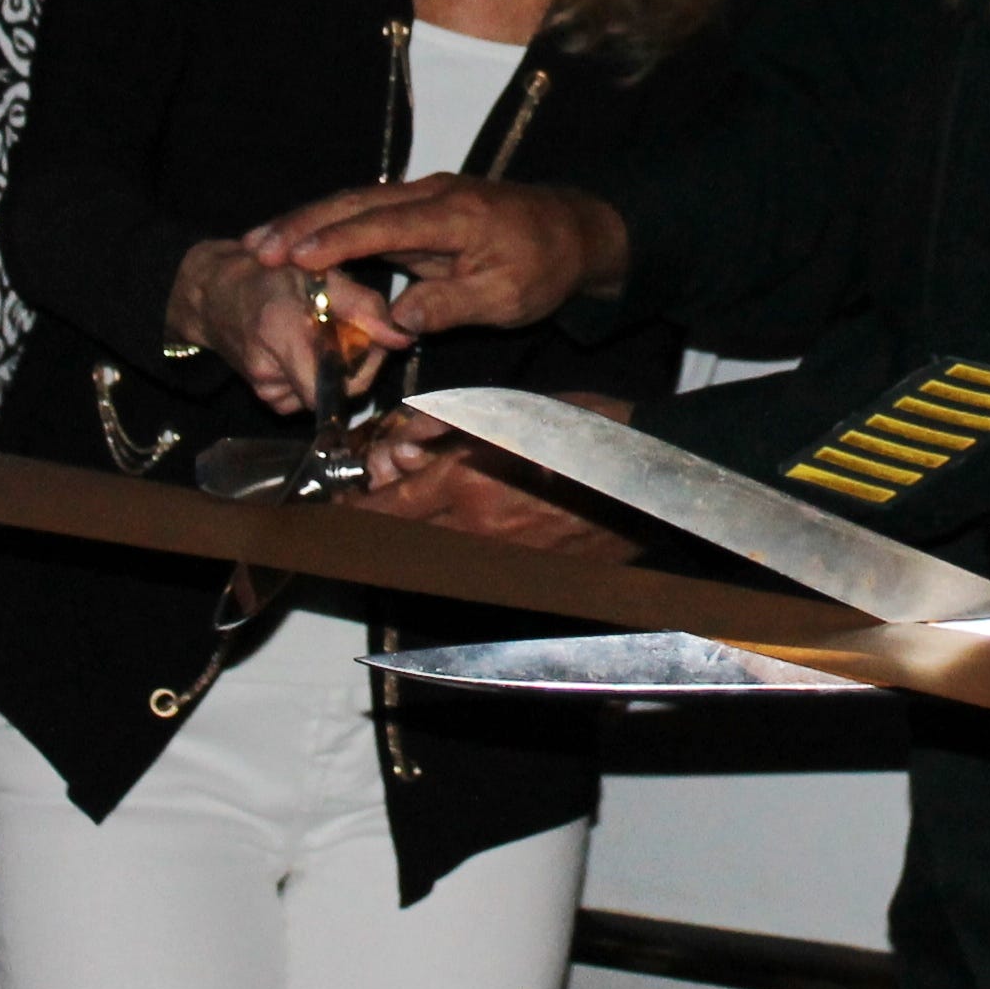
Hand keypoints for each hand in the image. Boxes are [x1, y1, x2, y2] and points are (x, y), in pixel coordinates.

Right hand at [171, 240, 378, 417]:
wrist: (213, 294)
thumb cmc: (267, 273)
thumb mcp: (318, 272)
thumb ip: (363, 306)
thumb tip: (402, 338)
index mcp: (283, 332)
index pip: (340, 384)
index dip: (368, 365)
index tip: (374, 336)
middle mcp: (270, 371)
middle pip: (340, 391)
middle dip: (358, 364)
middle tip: (354, 330)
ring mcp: (266, 390)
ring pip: (327, 393)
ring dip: (337, 367)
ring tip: (323, 332)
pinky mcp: (267, 397)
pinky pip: (309, 395)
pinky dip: (317, 374)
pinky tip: (306, 348)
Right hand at [248, 180, 623, 339]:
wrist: (574, 230)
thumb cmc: (543, 267)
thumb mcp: (506, 298)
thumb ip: (452, 305)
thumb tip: (398, 321)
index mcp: (454, 216)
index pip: (385, 225)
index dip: (337, 241)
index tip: (294, 258)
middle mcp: (432, 196)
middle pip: (357, 204)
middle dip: (304, 224)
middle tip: (256, 249)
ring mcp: (423, 196)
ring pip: (355, 204)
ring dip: (307, 222)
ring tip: (259, 246)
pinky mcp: (418, 207)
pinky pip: (365, 212)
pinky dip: (328, 225)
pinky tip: (297, 243)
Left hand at [349, 401, 645, 558]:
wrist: (656, 483)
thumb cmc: (591, 434)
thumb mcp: (515, 411)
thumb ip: (452, 426)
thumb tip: (407, 439)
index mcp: (468, 483)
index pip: (386, 511)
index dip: (351, 514)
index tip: (333, 512)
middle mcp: (476, 530)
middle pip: (402, 543)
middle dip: (378, 527)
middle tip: (366, 511)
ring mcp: (503, 561)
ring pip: (434, 558)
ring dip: (416, 540)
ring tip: (417, 517)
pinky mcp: (529, 577)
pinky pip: (474, 570)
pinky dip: (455, 554)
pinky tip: (465, 535)